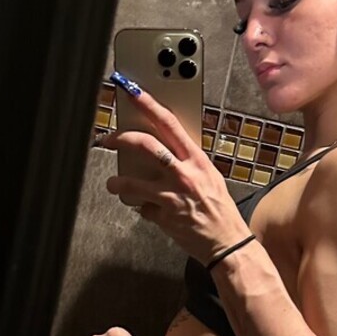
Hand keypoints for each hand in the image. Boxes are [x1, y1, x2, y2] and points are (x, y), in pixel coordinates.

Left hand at [98, 83, 250, 262]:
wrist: (228, 243)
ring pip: (133, 181)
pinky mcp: (164, 217)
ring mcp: (172, 196)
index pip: (169, 124)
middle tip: (109, 140)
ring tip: (114, 184)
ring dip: (118, 182)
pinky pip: (142, 208)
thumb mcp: (209, 177)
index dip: (148, 105)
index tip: (133, 92)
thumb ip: (188, 162)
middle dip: (121, 139)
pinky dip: (142, 208)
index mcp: (197, 160)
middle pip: (146, 145)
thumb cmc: (220, 210)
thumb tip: (165, 149)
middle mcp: (184, 175)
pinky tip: (147, 210)